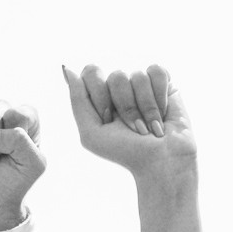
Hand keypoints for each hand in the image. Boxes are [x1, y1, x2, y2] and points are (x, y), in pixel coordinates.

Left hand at [65, 65, 195, 180]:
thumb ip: (77, 101)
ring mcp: (141, 85)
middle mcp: (119, 89)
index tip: (108, 119)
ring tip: (150, 127)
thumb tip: (68, 69)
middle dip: (125, 106)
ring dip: (145, 107)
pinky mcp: (164, 83)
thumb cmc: (126, 152)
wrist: (162, 161)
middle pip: (116, 76)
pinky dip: (159, 97)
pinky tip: (162, 114)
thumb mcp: (91, 133)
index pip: (91, 73)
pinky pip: (156, 72)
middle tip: (132, 128)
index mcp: (100, 97)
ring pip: (137, 76)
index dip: (100, 95)